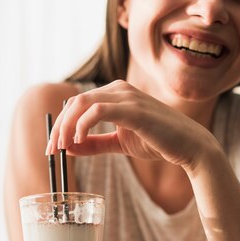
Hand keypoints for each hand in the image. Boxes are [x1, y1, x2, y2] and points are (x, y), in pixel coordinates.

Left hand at [46, 80, 214, 169]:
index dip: (60, 124)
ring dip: (66, 127)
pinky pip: (97, 111)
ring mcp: (127, 97)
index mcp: (114, 94)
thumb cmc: (157, 141)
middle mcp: (119, 90)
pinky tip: (78, 141)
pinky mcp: (133, 110)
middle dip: (58, 126)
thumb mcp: (119, 143)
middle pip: (74, 101)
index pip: (76, 103)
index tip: (52, 147)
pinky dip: (82, 125)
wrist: (189, 146)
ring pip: (82, 103)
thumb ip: (94, 143)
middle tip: (51, 150)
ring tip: (62, 147)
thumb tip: (68, 147)